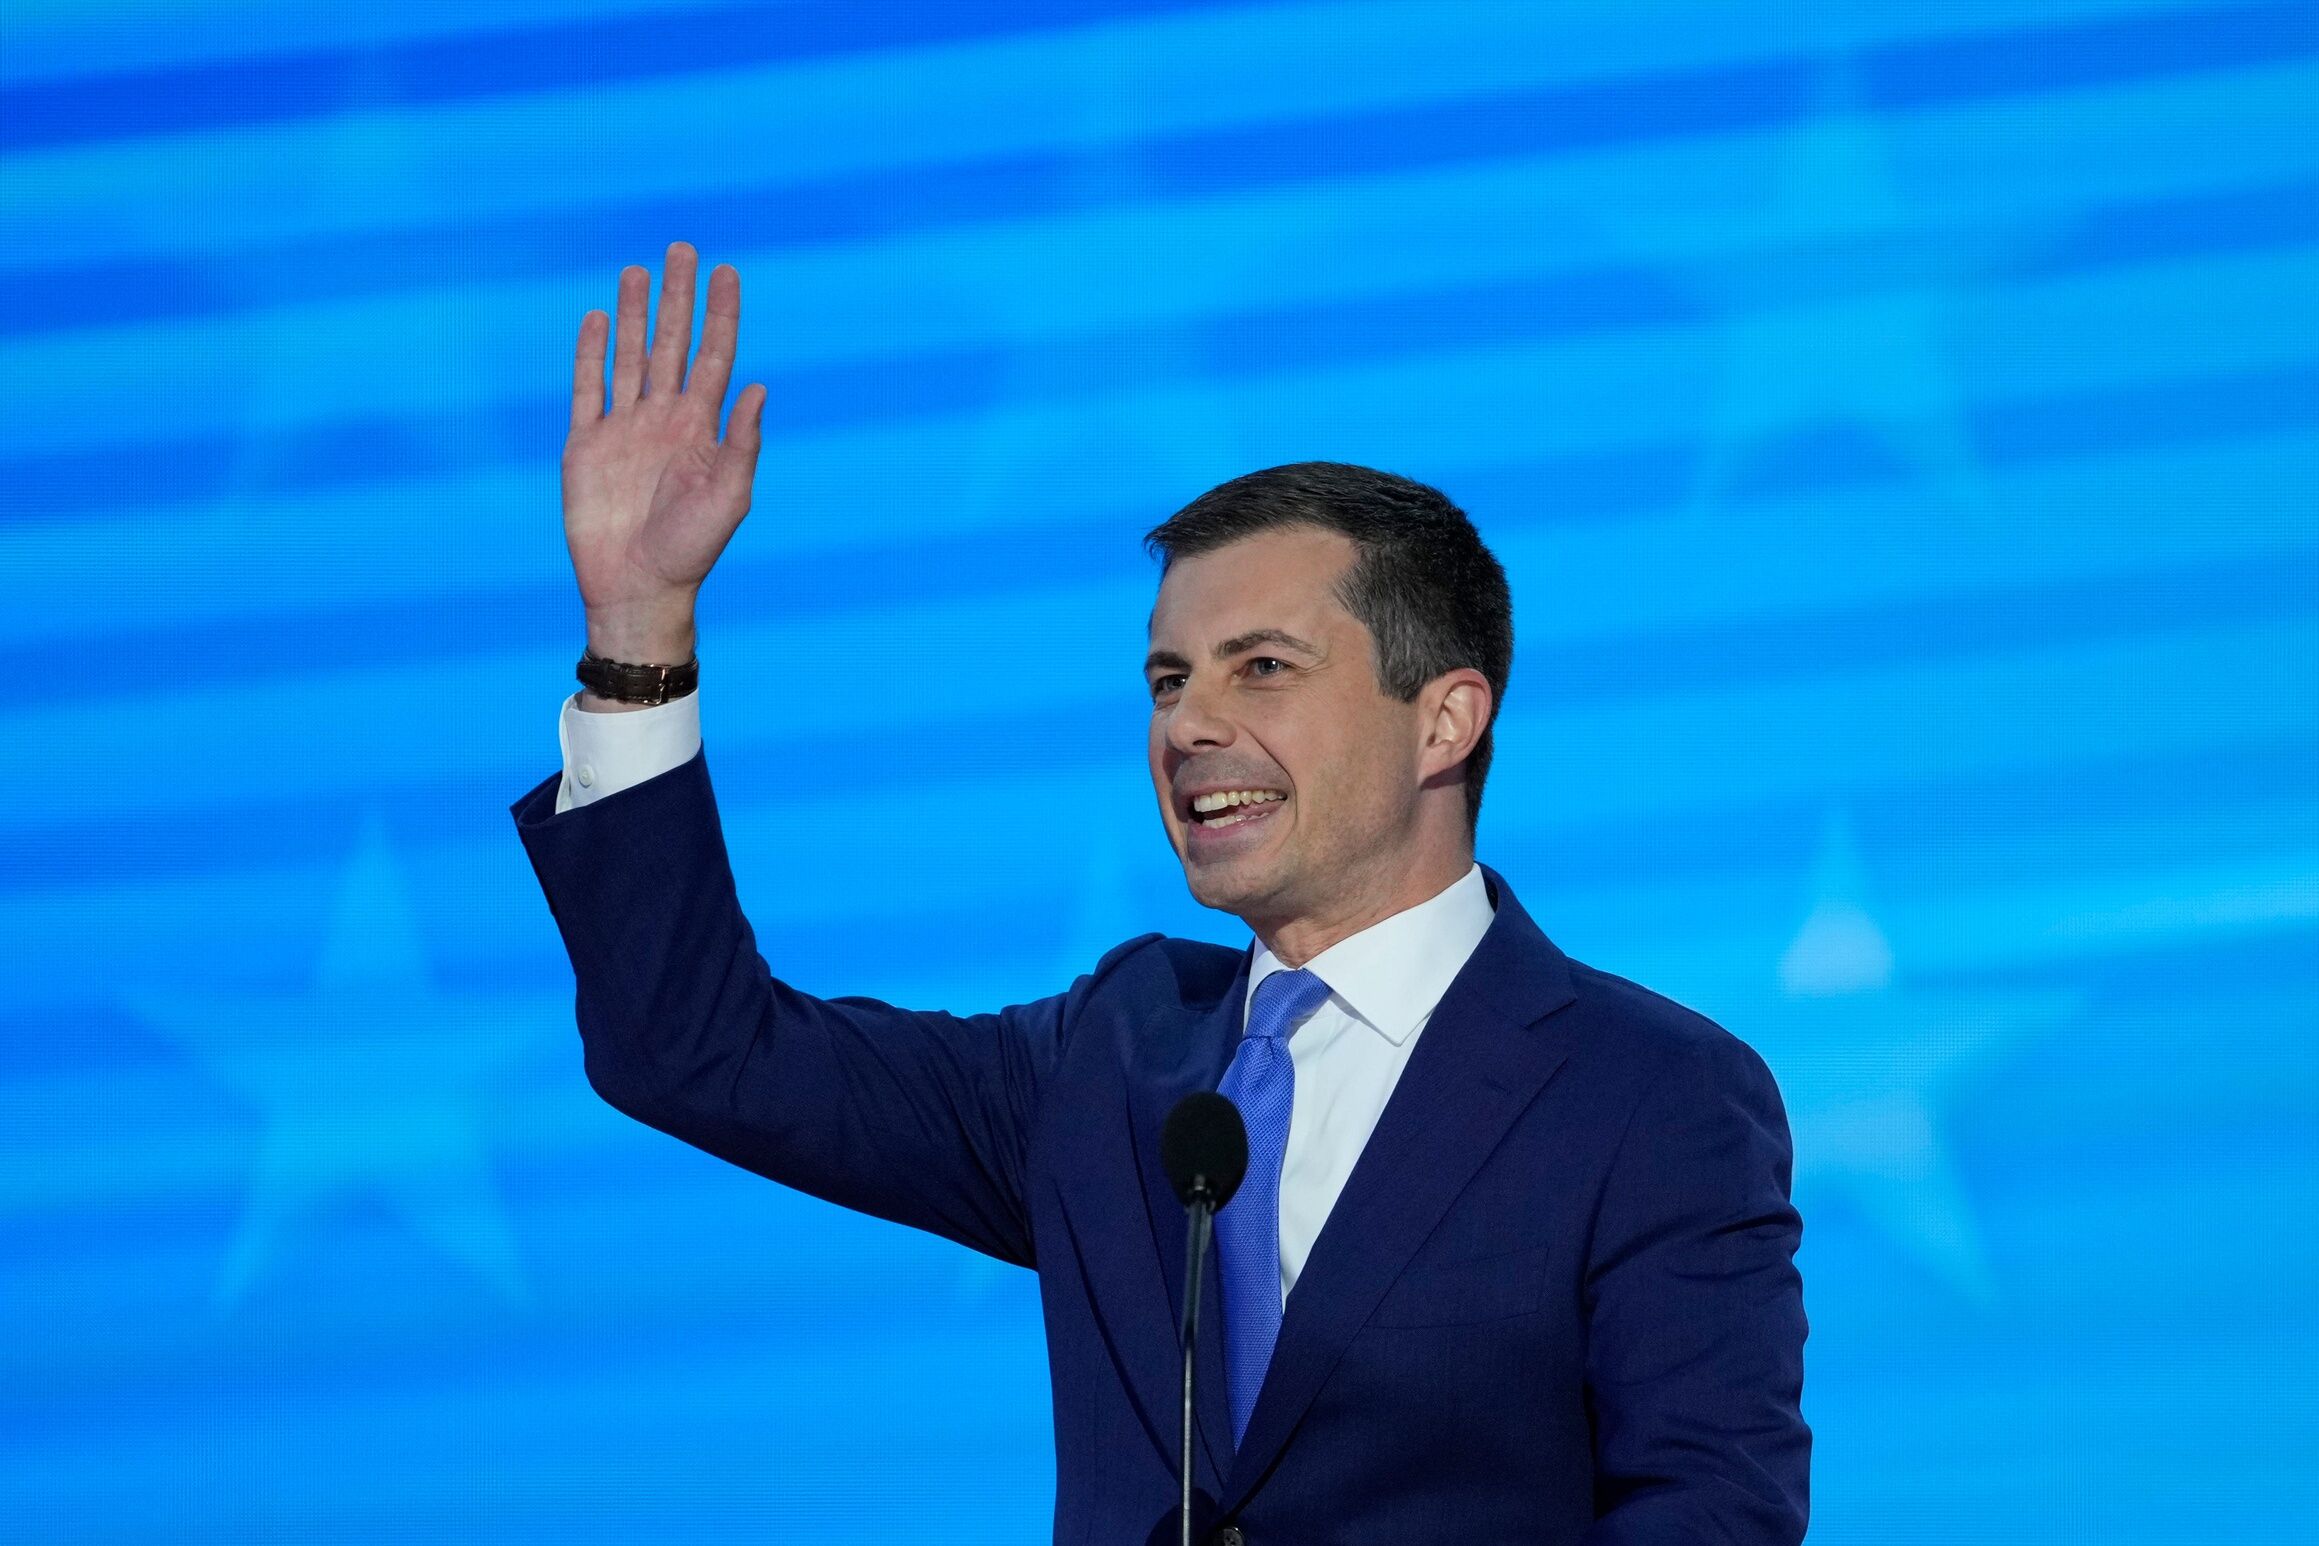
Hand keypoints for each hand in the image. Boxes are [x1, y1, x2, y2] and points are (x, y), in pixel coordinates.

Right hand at [562, 241, 766, 671]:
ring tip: (638, 271)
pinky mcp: (585, 444)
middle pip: (670, 344)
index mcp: (703, 429)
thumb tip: (760, 384)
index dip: (721, 315)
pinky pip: (587, 389)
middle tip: (682, 249)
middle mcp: (664, 420)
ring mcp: (624, 429)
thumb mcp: (730, 497)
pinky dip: (590, 354)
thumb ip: (742, 441)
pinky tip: (596, 318)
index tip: (727, 272)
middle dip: (677, 298)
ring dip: (633, 314)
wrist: (637, 587)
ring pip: (629, 356)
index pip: (714, 357)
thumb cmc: (692, 550)